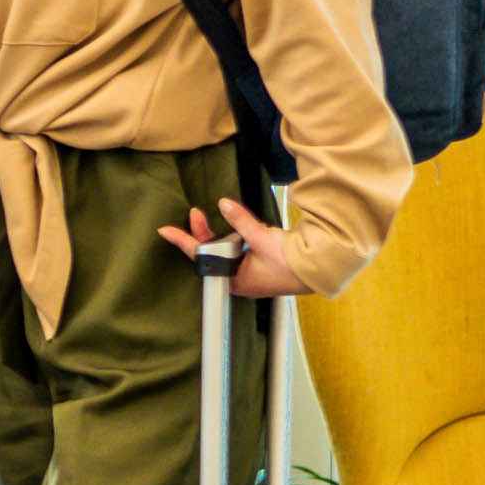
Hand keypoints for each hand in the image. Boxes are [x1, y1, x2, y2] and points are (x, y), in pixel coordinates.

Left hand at [160, 196, 298, 300]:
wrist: (320, 270)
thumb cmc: (292, 264)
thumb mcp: (262, 238)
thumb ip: (241, 221)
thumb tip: (223, 204)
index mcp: (235, 280)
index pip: (201, 258)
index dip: (183, 242)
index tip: (165, 230)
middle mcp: (239, 278)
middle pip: (211, 253)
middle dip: (202, 233)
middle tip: (196, 213)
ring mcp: (250, 271)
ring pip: (226, 249)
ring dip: (220, 234)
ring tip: (210, 218)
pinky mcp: (260, 263)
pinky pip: (241, 248)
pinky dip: (238, 236)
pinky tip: (239, 225)